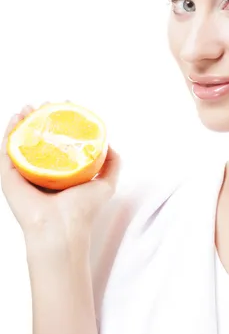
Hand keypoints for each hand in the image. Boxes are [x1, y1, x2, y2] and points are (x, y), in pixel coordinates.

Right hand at [0, 104, 119, 241]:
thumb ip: (112, 164)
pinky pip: (7, 149)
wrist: (63, 229)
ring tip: (31, 106)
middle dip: (42, 117)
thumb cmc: (84, 211)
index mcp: (60, 170)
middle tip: (47, 103)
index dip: (62, 121)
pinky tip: (17, 117)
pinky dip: (10, 131)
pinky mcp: (10, 176)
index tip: (68, 106)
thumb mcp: (106, 184)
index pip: (59, 140)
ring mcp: (24, 172)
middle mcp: (41, 170)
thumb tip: (111, 145)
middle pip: (39, 137)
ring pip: (21, 140)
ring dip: (24, 120)